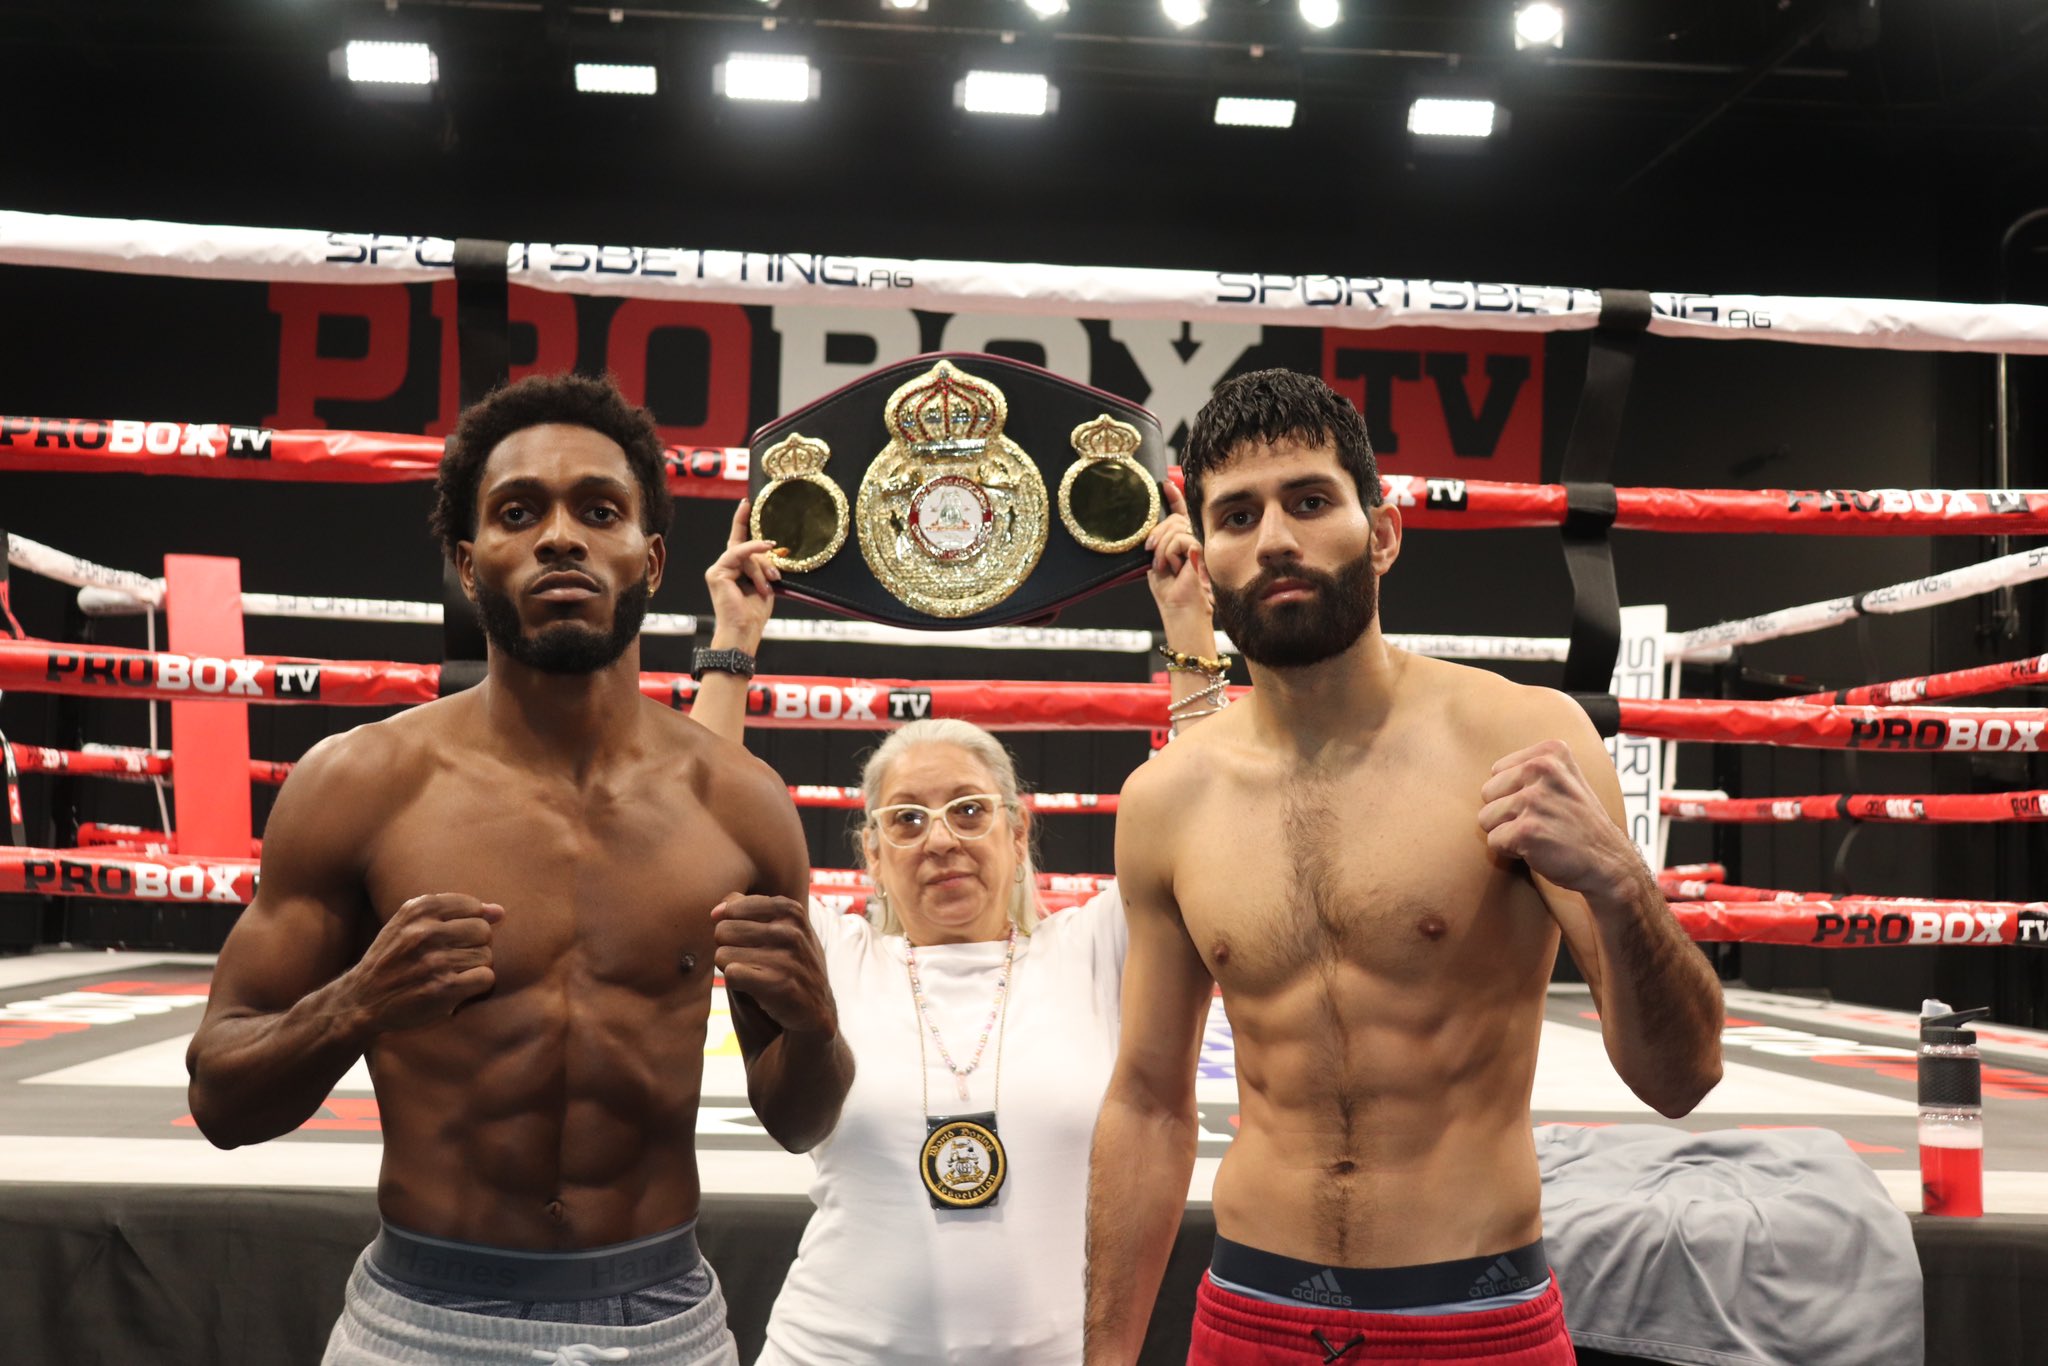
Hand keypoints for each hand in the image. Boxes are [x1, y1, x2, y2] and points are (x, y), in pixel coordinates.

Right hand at [338, 893, 502, 1033]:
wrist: (361, 1000)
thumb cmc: (392, 959)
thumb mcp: (411, 925)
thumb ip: (455, 912)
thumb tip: (500, 911)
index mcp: (418, 910)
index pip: (473, 906)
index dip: (469, 924)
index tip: (451, 939)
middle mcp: (425, 932)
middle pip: (483, 931)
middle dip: (474, 947)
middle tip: (453, 959)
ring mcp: (434, 960)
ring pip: (486, 956)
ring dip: (474, 968)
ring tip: (451, 974)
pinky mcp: (443, 988)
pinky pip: (486, 978)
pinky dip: (476, 986)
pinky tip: (458, 988)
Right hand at [704, 498, 779, 650]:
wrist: (744, 631)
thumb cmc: (754, 613)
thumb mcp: (765, 584)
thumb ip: (764, 566)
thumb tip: (771, 550)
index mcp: (735, 570)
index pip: (739, 541)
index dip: (742, 521)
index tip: (747, 502)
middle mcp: (724, 567)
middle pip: (746, 547)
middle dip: (764, 557)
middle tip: (775, 578)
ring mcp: (718, 569)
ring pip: (745, 553)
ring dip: (761, 568)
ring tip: (769, 584)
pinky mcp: (716, 573)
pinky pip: (738, 554)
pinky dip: (753, 553)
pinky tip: (766, 548)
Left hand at [712, 894, 837, 1039]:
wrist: (815, 1008)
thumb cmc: (787, 963)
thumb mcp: (778, 928)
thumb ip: (745, 909)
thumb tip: (716, 912)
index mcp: (790, 911)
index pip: (732, 906)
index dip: (729, 924)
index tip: (741, 938)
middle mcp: (791, 931)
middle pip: (722, 930)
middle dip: (726, 947)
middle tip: (746, 960)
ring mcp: (788, 958)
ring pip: (722, 954)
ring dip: (729, 968)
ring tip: (751, 974)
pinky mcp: (780, 985)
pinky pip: (731, 974)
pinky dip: (734, 983)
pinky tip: (751, 987)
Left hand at [1144, 481, 1211, 628]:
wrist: (1179, 608)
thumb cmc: (1169, 590)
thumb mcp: (1157, 560)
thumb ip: (1159, 542)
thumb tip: (1153, 527)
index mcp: (1181, 540)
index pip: (1179, 513)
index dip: (1173, 497)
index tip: (1164, 485)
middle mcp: (1192, 539)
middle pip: (1174, 518)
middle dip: (1157, 534)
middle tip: (1152, 553)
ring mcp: (1198, 542)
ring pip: (1175, 527)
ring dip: (1161, 549)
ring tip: (1164, 567)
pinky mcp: (1201, 548)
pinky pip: (1179, 539)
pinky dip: (1169, 554)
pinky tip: (1173, 567)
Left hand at [1478, 740, 1641, 902]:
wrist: (1607, 861)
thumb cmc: (1577, 823)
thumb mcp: (1563, 778)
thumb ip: (1529, 767)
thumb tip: (1481, 758)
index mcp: (1551, 751)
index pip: (1497, 771)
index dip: (1514, 794)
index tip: (1545, 804)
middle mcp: (1542, 769)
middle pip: (1487, 793)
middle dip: (1506, 813)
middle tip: (1541, 822)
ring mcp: (1534, 799)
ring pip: (1486, 818)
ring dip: (1508, 833)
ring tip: (1540, 834)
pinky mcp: (1526, 830)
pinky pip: (1493, 841)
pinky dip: (1511, 851)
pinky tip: (1538, 849)